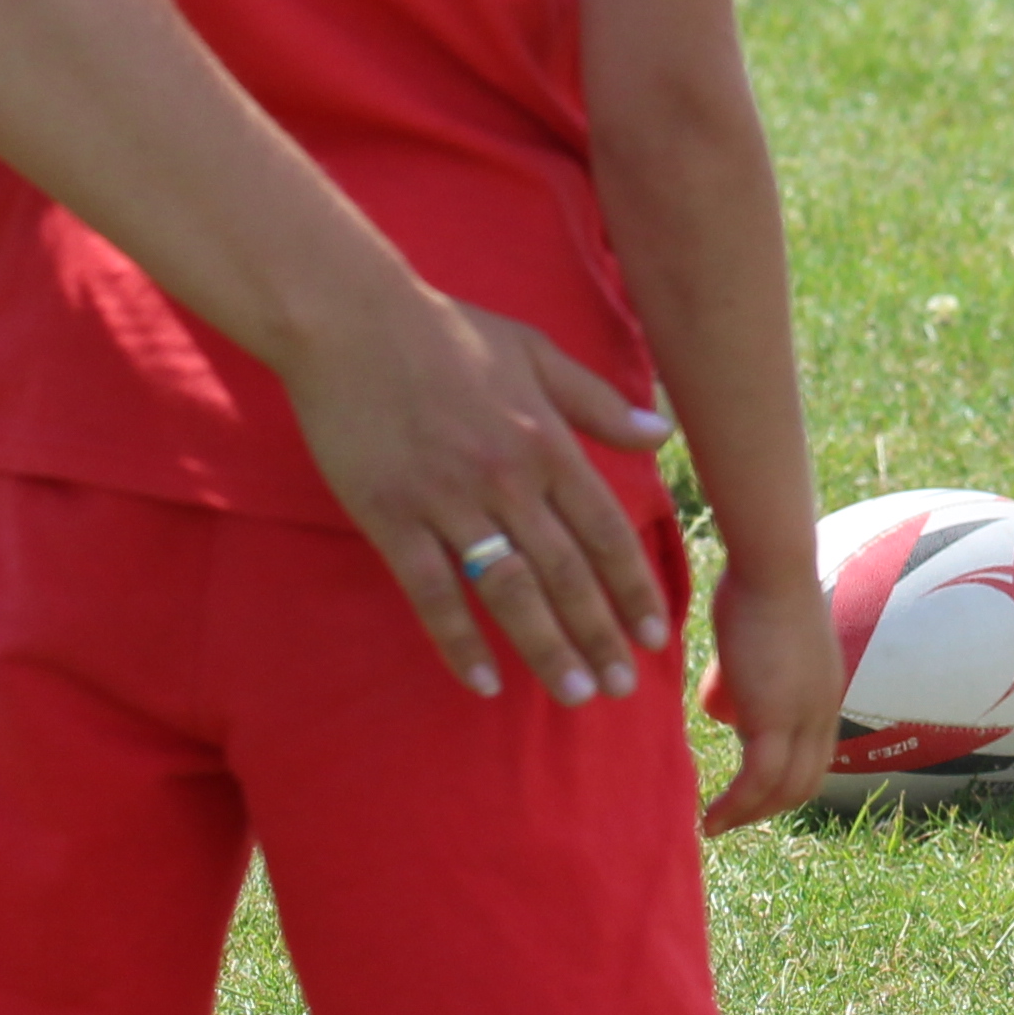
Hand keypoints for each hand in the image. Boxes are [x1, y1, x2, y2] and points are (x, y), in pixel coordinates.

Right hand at [280, 299, 677, 706]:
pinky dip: (458, 641)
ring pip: (510, 591)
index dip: (633, 587)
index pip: (605, 530)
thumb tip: (661, 433)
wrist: (351, 320)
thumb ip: (598, 402)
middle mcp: (507, 478)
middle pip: (566, 572)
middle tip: (623, 689)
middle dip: (600, 635)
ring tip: (574, 694)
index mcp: (546, 440)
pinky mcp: (391, 516)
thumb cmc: (447, 333)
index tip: (656, 635)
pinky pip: (431, 592)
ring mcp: (448, 501)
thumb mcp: (536, 355)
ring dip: (546, 648)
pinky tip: (482, 682)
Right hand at [694, 544, 840, 833]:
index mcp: (824, 690)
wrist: (772, 565)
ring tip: (714, 826)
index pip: (813, 754)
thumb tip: (724, 694)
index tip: (751, 793)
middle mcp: (822, 709)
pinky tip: (710, 817)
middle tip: (731, 818)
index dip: (785, 781)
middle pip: (804, 781)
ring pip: (782, 788)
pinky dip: (735, 807)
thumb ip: (750, 668)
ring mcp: (803, 716)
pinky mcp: (774, 717)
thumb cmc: (758, 582)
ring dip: (748, 815)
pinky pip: (756, 780)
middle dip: (768, 808)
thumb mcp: (759, 637)